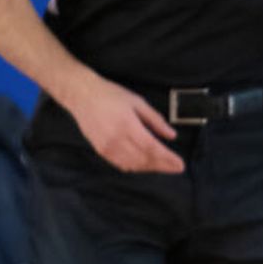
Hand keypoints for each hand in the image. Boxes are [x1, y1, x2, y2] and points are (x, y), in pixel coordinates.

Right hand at [61, 71, 183, 173]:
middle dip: (163, 166)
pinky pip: (121, 164)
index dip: (167, 159)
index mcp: (127, 126)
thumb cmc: (111, 95)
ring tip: (164, 166)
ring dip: (150, 168)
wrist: (82, 96)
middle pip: (144, 160)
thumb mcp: (138, 102)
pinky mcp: (100, 151)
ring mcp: (107, 148)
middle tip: (176, 167)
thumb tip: (171, 136)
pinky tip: (145, 165)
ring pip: (133, 165)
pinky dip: (135, 167)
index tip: (180, 164)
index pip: (151, 148)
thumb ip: (155, 120)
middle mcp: (116, 140)